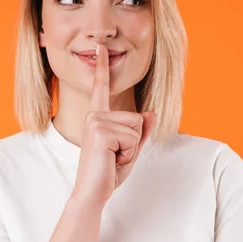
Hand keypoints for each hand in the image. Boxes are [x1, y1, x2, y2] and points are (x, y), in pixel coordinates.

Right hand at [71, 43, 154, 204]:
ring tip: (113, 158)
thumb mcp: (130, 150)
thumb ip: (140, 132)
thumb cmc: (107, 172)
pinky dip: (128, 153)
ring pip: (137, 127)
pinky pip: (132, 137)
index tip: (100, 49)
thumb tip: (150, 112)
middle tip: (115, 156)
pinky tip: (112, 159)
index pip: (101, 89)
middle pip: (137, 117)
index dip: (102, 68)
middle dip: (134, 142)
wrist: (92, 191)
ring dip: (131, 148)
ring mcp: (96, 122)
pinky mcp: (100, 131)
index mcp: (97, 117)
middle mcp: (94, 115)